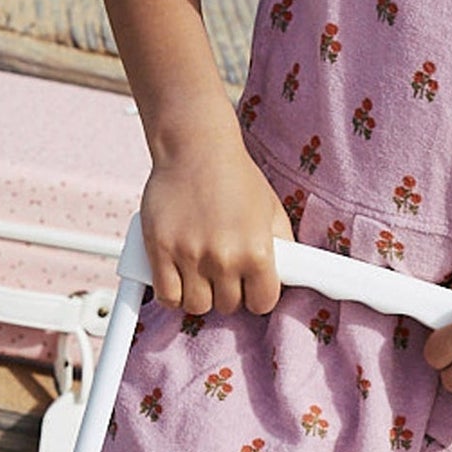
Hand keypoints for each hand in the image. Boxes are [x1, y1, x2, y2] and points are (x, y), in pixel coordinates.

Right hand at [139, 139, 293, 316]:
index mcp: (258, 251)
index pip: (262, 304)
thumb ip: (283, 248)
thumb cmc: (236, 176)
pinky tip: (178, 279)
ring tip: (200, 272)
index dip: (256, 296)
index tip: (249, 286)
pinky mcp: (160, 250)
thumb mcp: (272, 210)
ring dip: (199, 295)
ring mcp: (190, 255)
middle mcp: (225, 257)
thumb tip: (290, 276)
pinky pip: (167, 296)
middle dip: (226, 292)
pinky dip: (173, 294)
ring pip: (196, 306)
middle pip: (228, 306)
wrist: (196, 145)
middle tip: (221, 270)